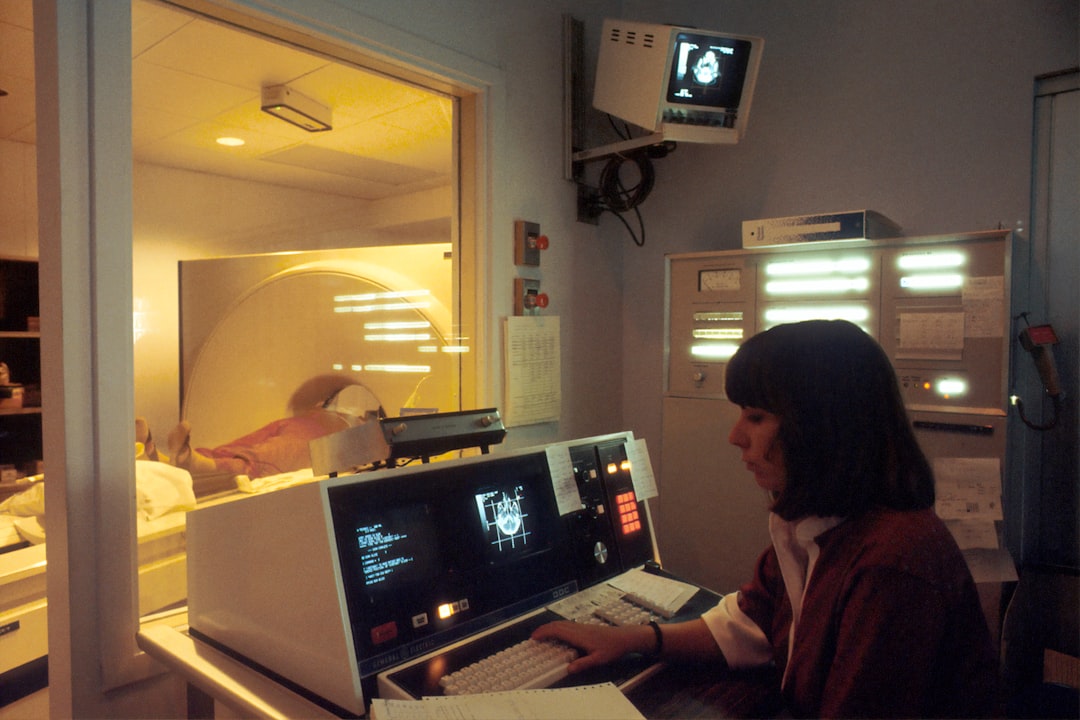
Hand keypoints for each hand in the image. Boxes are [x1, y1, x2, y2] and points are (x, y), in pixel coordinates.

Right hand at [531, 621, 651, 674]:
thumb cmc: (612, 648)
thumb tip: (568, 669)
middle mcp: (578, 628)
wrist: (625, 637)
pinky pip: (567, 625)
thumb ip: (583, 664)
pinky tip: (559, 634)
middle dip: (544, 629)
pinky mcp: (585, 628)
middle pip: (557, 624)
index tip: (534, 637)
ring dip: (551, 627)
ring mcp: (582, 626)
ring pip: (562, 623)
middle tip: (534, 636)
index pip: (557, 630)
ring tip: (543, 634)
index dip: (544, 632)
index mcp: (579, 635)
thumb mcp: (598, 660)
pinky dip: (558, 628)